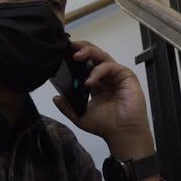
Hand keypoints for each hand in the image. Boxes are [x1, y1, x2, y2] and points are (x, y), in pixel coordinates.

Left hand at [52, 41, 155, 161]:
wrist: (122, 133)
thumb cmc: (106, 125)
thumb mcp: (80, 115)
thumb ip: (67, 106)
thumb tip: (55, 98)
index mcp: (96, 83)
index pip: (85, 63)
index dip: (76, 56)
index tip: (63, 52)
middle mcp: (106, 76)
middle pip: (94, 54)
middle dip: (81, 48)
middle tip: (70, 47)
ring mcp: (116, 75)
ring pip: (102, 55)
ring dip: (88, 52)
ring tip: (76, 57)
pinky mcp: (125, 75)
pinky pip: (109, 67)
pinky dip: (98, 71)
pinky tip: (89, 82)